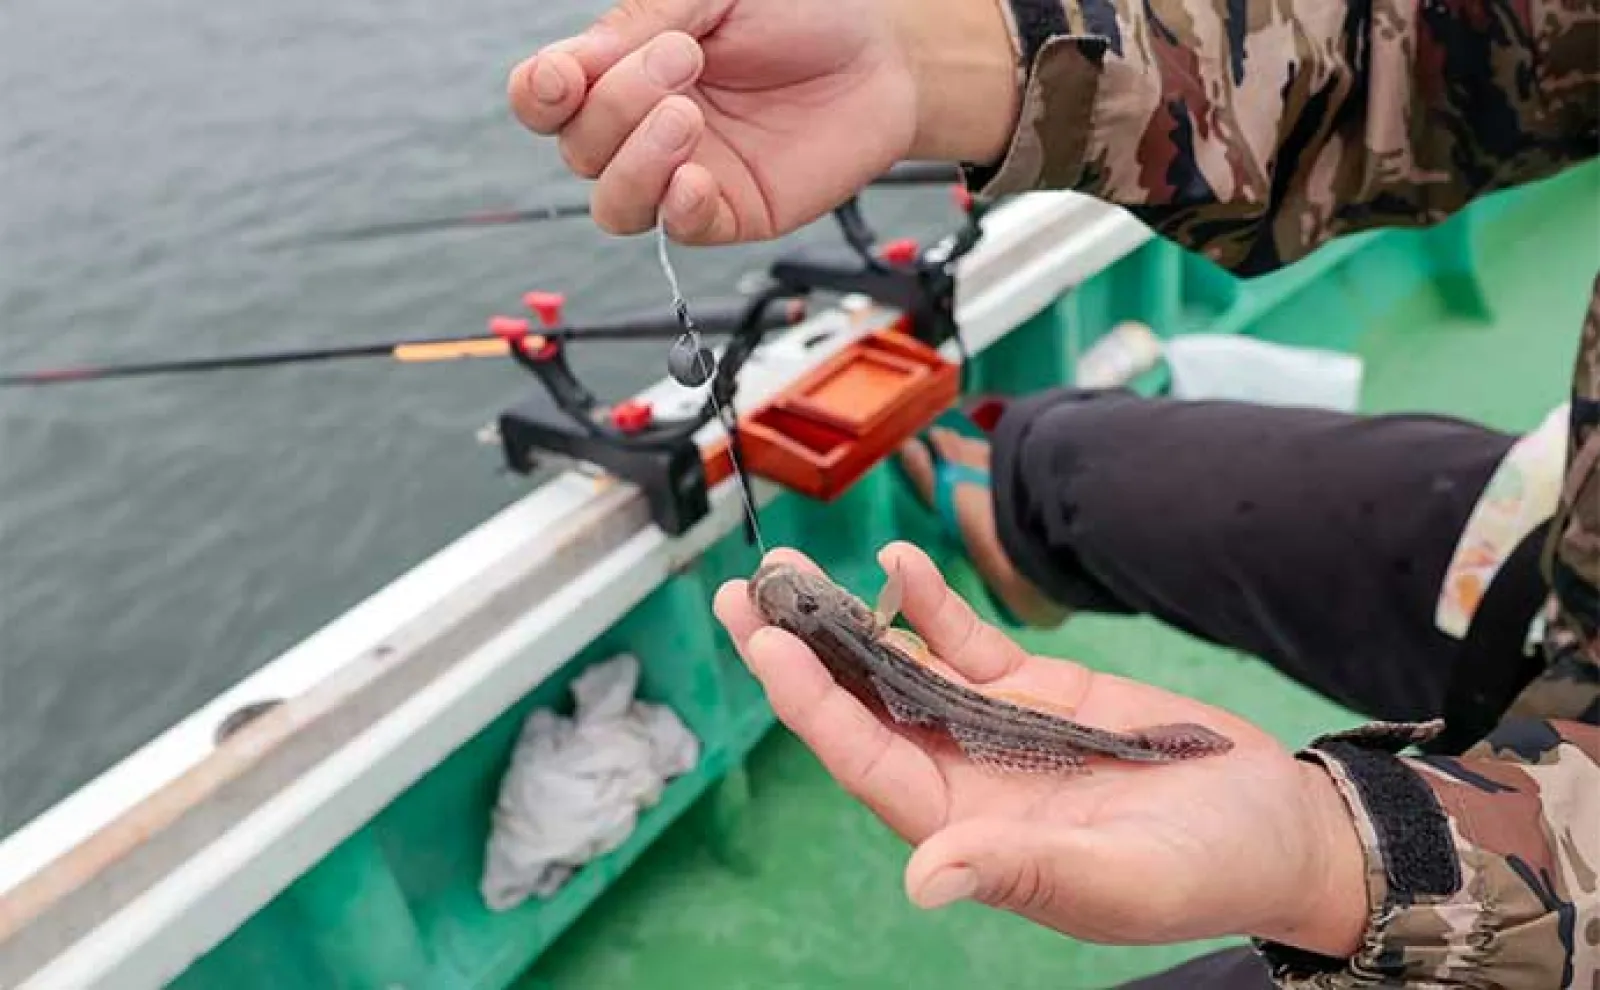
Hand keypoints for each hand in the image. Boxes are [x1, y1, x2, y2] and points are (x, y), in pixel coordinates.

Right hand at [506, 0, 1018, 242]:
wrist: (885, 48)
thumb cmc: (800, 8)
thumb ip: (646, 19)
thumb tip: (583, 63)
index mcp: (625, 68)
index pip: (547, 97)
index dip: (540, 93)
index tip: (566, 75)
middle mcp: (643, 127)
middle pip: (578, 148)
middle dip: (618, 103)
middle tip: (685, 56)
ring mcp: (685, 174)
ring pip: (614, 204)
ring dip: (635, 165)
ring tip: (687, 118)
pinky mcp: (734, 213)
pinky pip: (681, 231)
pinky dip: (679, 209)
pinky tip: (697, 179)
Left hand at [713, 542, 1370, 956]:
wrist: (1279, 831)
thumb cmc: (1207, 872)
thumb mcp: (1117, 879)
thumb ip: (1022, 871)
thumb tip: (925, 879)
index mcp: (966, 829)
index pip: (865, 758)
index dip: (811, 704)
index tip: (766, 645)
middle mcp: (964, 777)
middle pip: (860, 707)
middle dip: (800, 651)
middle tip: (745, 592)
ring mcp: (996, 730)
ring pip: (901, 667)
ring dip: (848, 620)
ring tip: (792, 568)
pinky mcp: (1038, 693)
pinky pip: (965, 645)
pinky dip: (931, 607)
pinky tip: (900, 565)